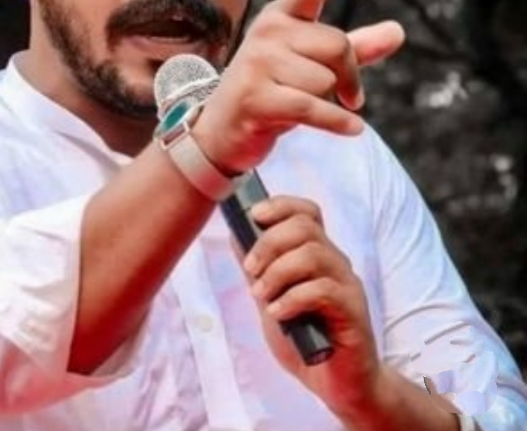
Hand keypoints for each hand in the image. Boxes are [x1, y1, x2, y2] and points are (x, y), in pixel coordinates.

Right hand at [192, 0, 404, 174]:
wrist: (222, 130)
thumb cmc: (272, 91)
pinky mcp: (255, 97)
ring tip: (300, 108)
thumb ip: (353, 48)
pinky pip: (312, 106)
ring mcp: (257, 64)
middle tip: (349, 96)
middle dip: (349, 77)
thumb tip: (398, 30)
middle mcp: (265, 35)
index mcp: (278, 19)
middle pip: (337, 46)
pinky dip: (337, 121)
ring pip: (324, 82)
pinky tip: (353, 128)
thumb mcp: (310, 64)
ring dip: (327, 104)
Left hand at [241, 195, 383, 417]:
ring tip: (261, 295)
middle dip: (269, 242)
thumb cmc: (305, 339)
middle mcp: (336, 262)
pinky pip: (323, 289)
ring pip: (313, 253)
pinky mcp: (353, 311)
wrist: (338, 385)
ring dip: (278, 271)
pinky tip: (278, 313)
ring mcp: (347, 285)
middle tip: (250, 269)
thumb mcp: (271, 299)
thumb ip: (258, 270)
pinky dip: (292, 298)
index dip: (281, 205)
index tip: (253, 216)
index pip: (307, 212)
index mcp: (317, 254)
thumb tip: (236, 235)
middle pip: (306, 226)